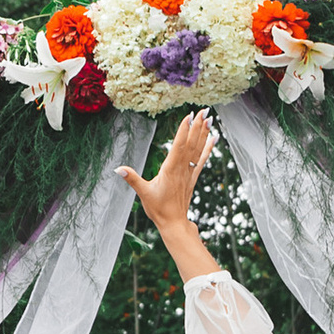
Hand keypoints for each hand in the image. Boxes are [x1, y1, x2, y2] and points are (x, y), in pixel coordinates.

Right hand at [119, 114, 220, 275]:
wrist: (174, 223)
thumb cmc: (158, 209)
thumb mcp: (143, 193)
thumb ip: (132, 179)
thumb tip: (118, 169)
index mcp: (170, 170)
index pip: (179, 146)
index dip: (184, 130)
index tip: (190, 116)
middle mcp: (182, 169)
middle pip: (191, 144)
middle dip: (198, 126)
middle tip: (205, 110)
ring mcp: (189, 173)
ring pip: (198, 149)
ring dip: (204, 133)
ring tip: (210, 118)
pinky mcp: (192, 177)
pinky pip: (202, 159)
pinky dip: (208, 148)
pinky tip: (214, 137)